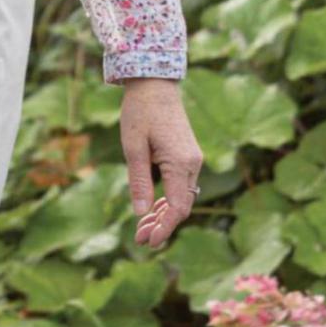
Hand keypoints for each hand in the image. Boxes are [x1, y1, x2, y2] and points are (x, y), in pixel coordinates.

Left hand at [120, 78, 202, 249]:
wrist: (154, 83)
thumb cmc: (140, 111)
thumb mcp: (133, 146)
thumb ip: (139, 180)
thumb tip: (140, 213)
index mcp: (180, 162)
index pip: (177, 207)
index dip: (165, 228)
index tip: (149, 242)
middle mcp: (192, 163)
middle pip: (182, 206)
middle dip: (162, 226)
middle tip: (139, 240)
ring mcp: (192, 159)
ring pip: (182, 197)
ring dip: (163, 215)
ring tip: (141, 229)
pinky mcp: (186, 155)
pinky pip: (180, 186)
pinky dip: (167, 200)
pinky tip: (152, 209)